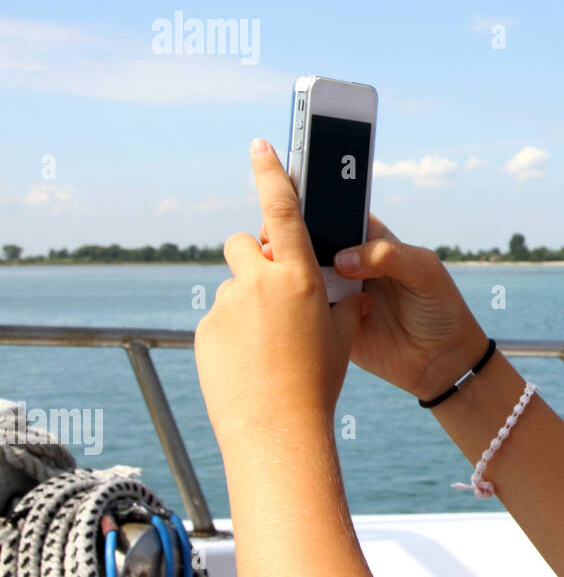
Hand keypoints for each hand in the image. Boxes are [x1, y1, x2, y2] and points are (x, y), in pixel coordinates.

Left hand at [195, 138, 369, 444]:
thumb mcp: (344, 334)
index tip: (259, 146)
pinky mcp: (206, 331)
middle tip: (276, 288)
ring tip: (269, 343)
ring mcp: (227, 306)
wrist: (277, 429)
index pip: (282, 210)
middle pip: (245, 243)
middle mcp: (258, 282)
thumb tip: (344, 286)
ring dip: (248, 301)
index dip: (272, 173)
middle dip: (256, 256)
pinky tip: (251, 363)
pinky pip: (221, 319)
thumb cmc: (320, 380)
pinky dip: (235, 333)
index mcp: (298, 275)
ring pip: (234, 286)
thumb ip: (340, 300)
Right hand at [258, 209, 487, 401]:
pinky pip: (301, 310)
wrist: (440, 361)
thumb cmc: (440, 308)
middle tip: (274, 241)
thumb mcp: (424, 272)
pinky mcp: (328, 323)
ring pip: (299, 275)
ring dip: (283, 270)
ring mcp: (336, 293)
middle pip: (309, 242)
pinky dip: (288, 305)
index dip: (313, 207)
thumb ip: (388, 255)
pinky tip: (276, 301)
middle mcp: (349, 263)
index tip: (289, 206)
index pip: (336, 214)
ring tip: (271, 267)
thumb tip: (342, 259)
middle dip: (288, 238)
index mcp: (371, 241)